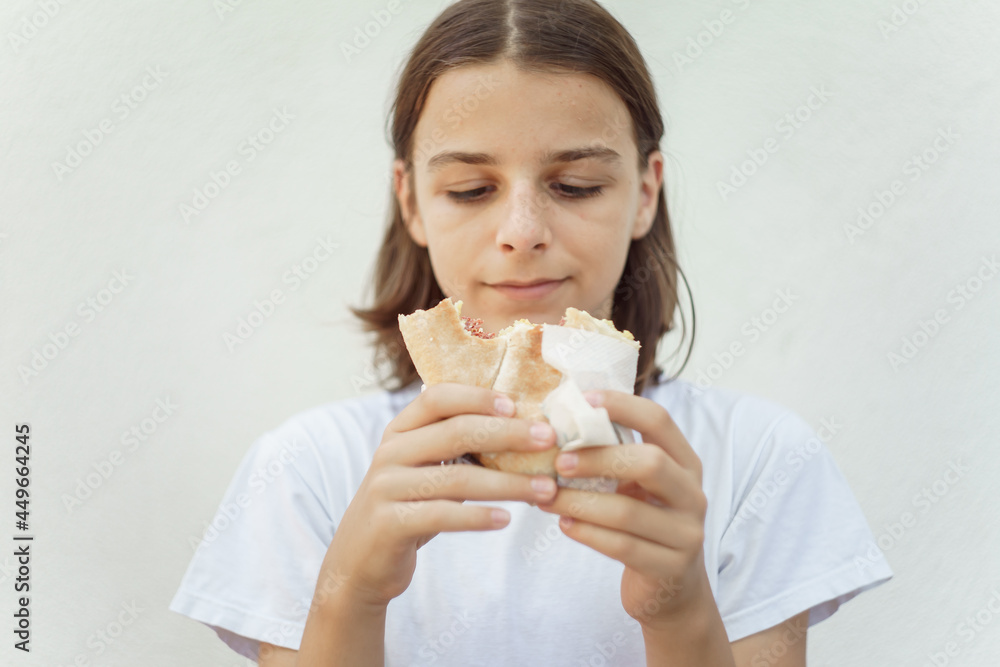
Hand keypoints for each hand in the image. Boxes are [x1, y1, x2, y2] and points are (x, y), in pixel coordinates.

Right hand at [317, 383, 559, 609]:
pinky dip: (478, 517)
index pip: (437, 397)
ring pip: (457, 478)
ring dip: (508, 484)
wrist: (358, 563)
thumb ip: (456, 449)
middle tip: (549, 439)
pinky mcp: (389, 524)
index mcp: (400, 431)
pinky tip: (505, 520)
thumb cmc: (407, 509)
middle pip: (456, 432)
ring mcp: (387, 488)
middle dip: (508, 434)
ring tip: (545, 489)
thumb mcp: (424, 471)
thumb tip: (523, 429)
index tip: (517, 404)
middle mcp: (390, 453)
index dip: (477, 396)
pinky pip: (442, 516)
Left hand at [536, 389, 709, 629]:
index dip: (622, 405)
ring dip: (580, 502)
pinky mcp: (671, 568)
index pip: (659, 421)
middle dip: (599, 458)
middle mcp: (693, 494)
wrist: (671, 589)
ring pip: (628, 511)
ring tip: (548, 497)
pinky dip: (588, 533)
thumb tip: (557, 425)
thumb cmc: (644, 524)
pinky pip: (623, 546)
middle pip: (650, 462)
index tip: (584, 400)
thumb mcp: (638, 487)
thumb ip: (614, 457)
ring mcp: (687, 533)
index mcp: (685, 463)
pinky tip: (564, 525)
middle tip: (559, 461)